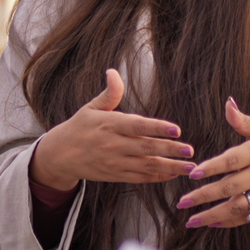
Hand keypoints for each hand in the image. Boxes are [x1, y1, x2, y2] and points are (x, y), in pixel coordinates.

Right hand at [29, 70, 192, 191]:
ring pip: (146, 166)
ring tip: (190, 167)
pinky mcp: (116, 175)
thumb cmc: (79, 128)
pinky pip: (141, 178)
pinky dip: (158, 177)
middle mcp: (113, 145)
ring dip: (170, 167)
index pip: (137, 126)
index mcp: (109, 125)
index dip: (157, 128)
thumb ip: (110, 93)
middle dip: (170, 150)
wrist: (60, 156)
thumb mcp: (91, 108)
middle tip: (190, 151)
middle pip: (145, 147)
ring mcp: (115, 162)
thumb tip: (113, 72)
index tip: (176, 130)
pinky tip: (173, 173)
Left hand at [177, 98, 249, 228]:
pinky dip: (230, 222)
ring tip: (191, 220)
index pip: (232, 160)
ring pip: (238, 207)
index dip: (212, 167)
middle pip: (230, 187)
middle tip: (181, 202)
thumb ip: (244, 121)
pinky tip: (212, 223)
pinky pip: (249, 216)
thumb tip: (227, 103)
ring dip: (213, 215)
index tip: (193, 174)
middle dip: (204, 196)